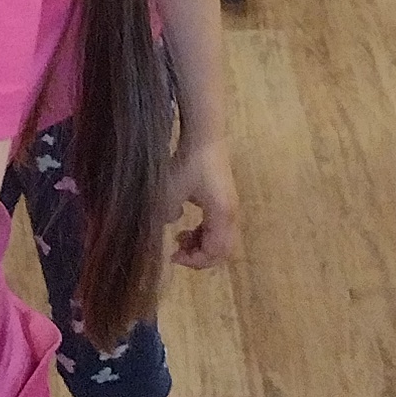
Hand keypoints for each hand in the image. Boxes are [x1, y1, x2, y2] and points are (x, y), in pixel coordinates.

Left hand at [167, 131, 239, 270]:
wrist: (204, 136)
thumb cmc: (188, 163)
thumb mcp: (169, 192)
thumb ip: (164, 215)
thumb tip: (169, 224)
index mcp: (222, 215)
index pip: (215, 252)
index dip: (195, 261)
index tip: (173, 255)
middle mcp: (231, 214)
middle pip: (223, 250)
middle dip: (200, 256)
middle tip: (178, 252)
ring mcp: (230, 206)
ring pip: (221, 239)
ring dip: (201, 244)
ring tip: (181, 238)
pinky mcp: (225, 199)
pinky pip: (218, 227)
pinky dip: (204, 232)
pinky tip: (187, 225)